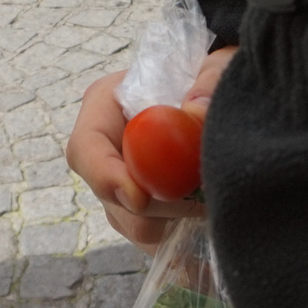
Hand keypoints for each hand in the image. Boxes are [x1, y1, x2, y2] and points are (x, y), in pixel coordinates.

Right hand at [66, 48, 234, 248]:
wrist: (222, 97)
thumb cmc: (210, 74)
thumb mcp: (216, 66)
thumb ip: (210, 80)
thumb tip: (196, 113)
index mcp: (106, 106)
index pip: (86, 148)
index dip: (106, 177)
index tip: (140, 198)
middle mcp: (106, 151)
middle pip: (111, 199)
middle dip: (159, 206)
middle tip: (205, 196)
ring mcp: (122, 185)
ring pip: (134, 224)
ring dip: (176, 222)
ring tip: (214, 200)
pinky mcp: (145, 210)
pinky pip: (154, 238)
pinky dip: (182, 240)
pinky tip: (209, 226)